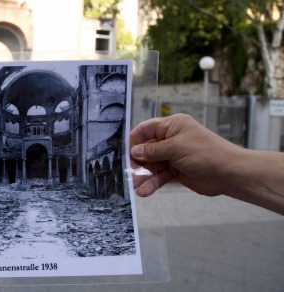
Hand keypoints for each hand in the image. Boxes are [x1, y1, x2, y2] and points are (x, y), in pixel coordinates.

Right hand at [129, 114, 243, 196]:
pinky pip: (159, 176)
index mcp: (172, 126)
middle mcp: (170, 139)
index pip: (146, 129)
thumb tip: (135, 151)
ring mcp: (172, 156)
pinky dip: (152, 183)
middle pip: (146, 149)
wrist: (229, 174)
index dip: (135, 141)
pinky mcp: (175, 171)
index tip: (127, 153)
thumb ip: (153, 150)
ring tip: (137, 186)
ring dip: (143, 175)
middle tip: (131, 172)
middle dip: (138, 162)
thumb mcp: (176, 148)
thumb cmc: (207, 153)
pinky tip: (145, 191)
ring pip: (151, 165)